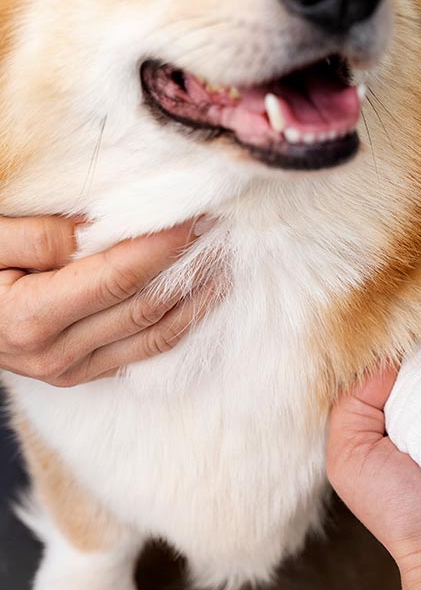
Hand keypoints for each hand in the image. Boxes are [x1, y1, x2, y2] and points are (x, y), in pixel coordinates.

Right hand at [0, 215, 216, 386]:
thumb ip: (39, 235)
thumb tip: (101, 229)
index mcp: (27, 318)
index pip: (119, 277)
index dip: (162, 245)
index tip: (195, 215)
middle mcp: (56, 355)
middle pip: (147, 307)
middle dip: (188, 266)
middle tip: (220, 230)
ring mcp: (73, 371)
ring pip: (158, 335)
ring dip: (197, 297)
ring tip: (224, 260)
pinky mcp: (85, 374)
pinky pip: (149, 352)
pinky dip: (183, 322)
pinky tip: (204, 294)